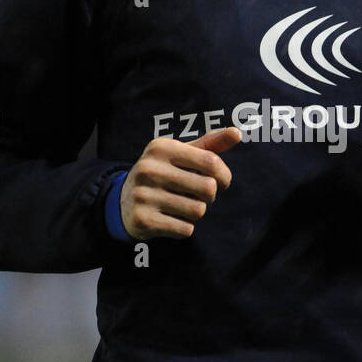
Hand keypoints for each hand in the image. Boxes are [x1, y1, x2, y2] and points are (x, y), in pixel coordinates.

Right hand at [119, 127, 240, 238]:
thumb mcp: (182, 154)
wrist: (123, 202)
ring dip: (196, 212)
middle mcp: (150, 169)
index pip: (211, 162)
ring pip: (198, 211)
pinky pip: (185, 229)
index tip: (221, 181)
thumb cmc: (163, 173)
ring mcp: (144, 195)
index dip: (224, 176)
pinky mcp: (143, 220)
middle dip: (210, 196)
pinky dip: (185, 227)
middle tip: (199, 195)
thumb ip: (210, 144)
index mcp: (161, 147)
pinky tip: (171, 219)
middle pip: (208, 188)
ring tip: (182, 206)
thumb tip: (237, 133)